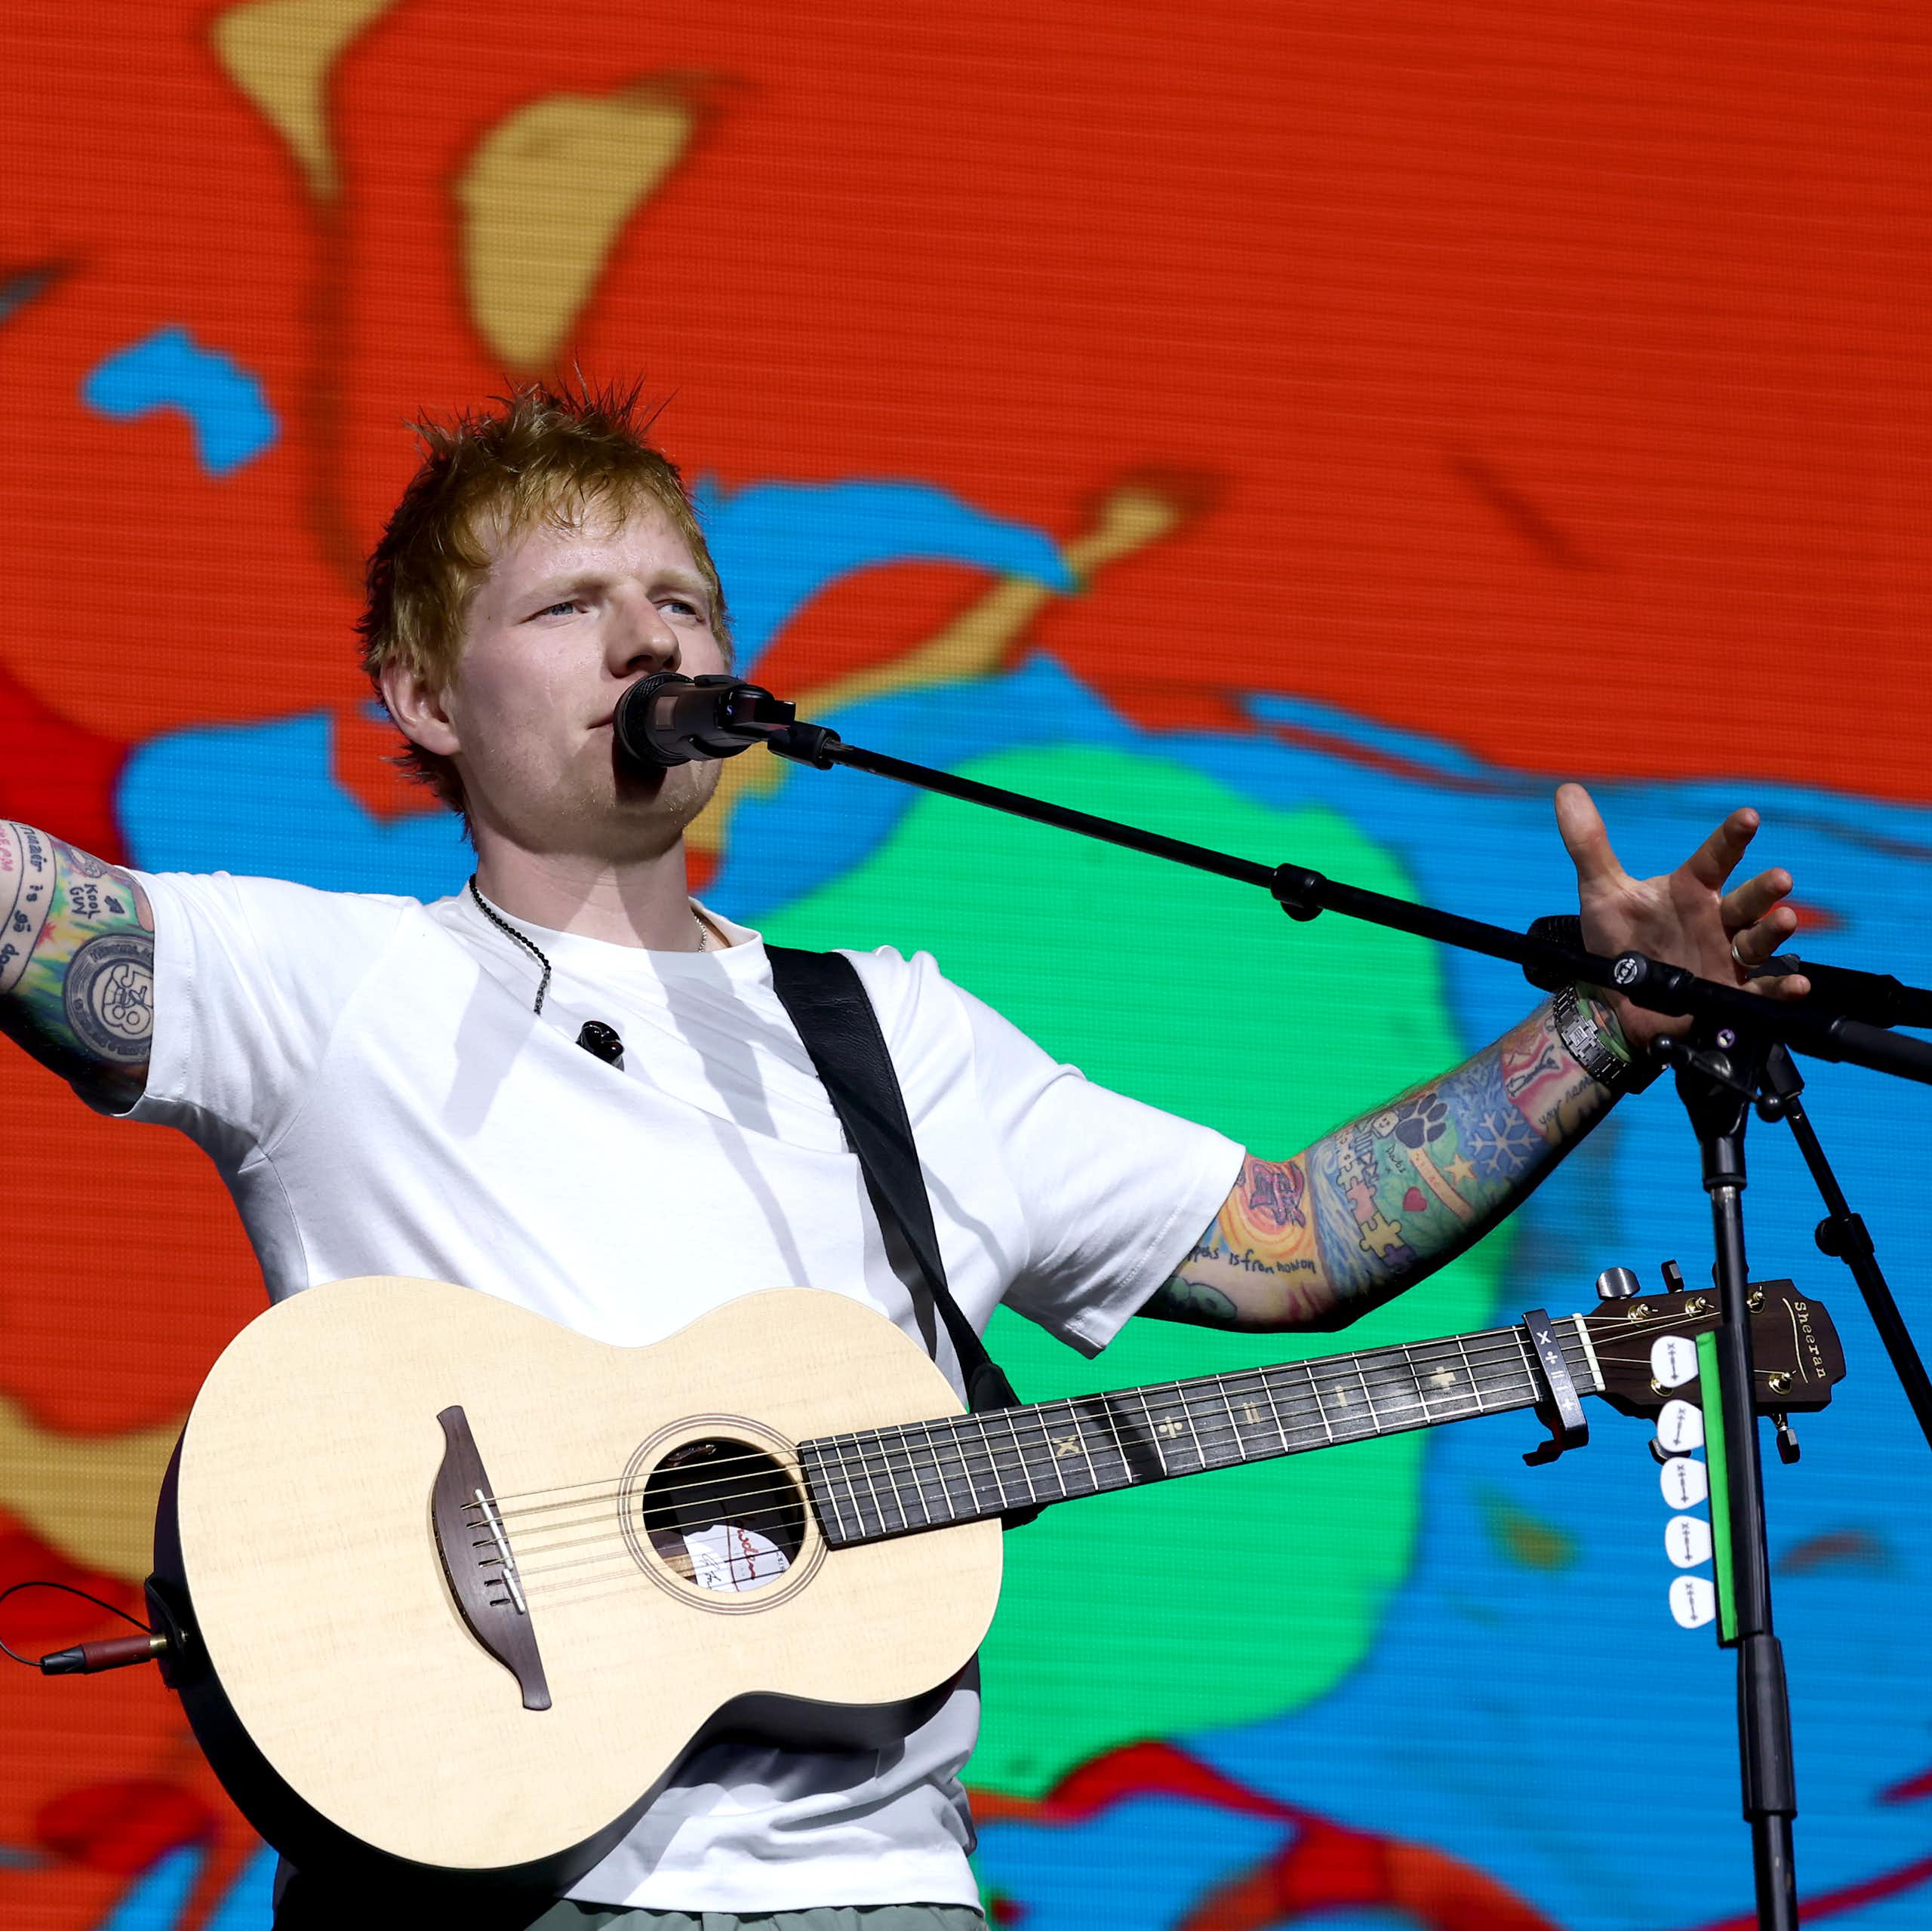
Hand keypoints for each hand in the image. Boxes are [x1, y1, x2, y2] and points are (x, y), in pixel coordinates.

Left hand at [1554, 782, 1809, 1053]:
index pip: (1716, 857)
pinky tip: (1797, 986)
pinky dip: (1780, 989)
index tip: (1748, 817)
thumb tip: (1566, 790)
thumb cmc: (1619, 940)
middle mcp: (1717, 919)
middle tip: (1781, 878)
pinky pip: (1762, 991)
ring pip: (1758, 940)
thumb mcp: (1600, 893)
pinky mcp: (1729, 994)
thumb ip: (1588, 844)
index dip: (1732, 837)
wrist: (1614, 999)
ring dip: (1773, 931)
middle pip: (1747, 900)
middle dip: (1764, 890)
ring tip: (1786, 919)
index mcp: (1692, 890)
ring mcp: (1727, 957)